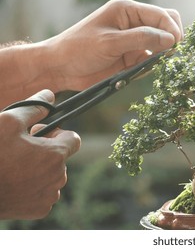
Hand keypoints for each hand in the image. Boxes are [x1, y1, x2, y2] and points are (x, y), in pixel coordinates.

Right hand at [0, 89, 80, 219]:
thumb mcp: (8, 122)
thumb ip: (34, 107)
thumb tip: (50, 96)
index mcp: (55, 155)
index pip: (74, 139)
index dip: (58, 133)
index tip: (40, 133)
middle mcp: (58, 177)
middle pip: (60, 158)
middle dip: (46, 151)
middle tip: (22, 149)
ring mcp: (49, 196)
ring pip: (52, 176)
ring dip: (40, 169)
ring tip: (16, 166)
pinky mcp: (39, 210)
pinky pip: (44, 194)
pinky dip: (34, 187)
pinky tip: (15, 182)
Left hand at [44, 0, 183, 90]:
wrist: (60, 68)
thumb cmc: (79, 48)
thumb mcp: (111, 42)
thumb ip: (142, 39)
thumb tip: (171, 40)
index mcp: (127, 10)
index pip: (160, 15)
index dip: (172, 29)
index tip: (176, 45)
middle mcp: (133, 23)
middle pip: (165, 26)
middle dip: (172, 39)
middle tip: (170, 54)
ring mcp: (134, 40)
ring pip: (161, 44)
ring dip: (162, 55)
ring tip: (155, 64)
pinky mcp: (132, 57)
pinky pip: (151, 60)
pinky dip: (152, 67)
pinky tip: (140, 71)